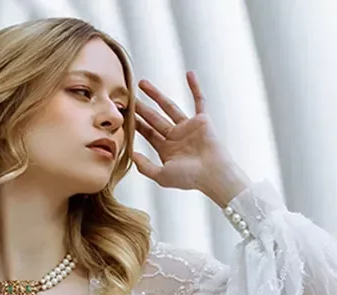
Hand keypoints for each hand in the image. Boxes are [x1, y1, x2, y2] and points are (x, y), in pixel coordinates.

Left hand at [132, 71, 249, 206]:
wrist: (213, 175)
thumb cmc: (189, 179)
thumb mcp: (162, 176)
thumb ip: (145, 167)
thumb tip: (130, 155)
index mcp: (166, 149)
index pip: (147, 133)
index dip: (135, 124)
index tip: (123, 114)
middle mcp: (176, 136)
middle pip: (154, 118)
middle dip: (141, 107)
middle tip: (128, 96)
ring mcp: (188, 127)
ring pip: (169, 106)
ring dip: (156, 95)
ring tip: (142, 83)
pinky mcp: (202, 120)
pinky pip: (199, 100)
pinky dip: (195, 87)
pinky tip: (189, 73)